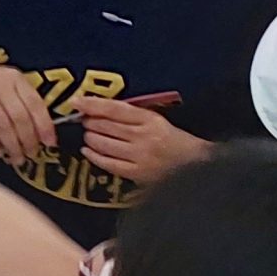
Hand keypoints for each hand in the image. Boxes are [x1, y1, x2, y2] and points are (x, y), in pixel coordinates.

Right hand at [0, 56, 55, 169]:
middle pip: (20, 118)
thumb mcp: (8, 84)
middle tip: (31, 154)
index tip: (50, 143)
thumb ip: (22, 102)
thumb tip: (39, 133)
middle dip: (28, 140)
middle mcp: (2, 86)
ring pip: (3, 125)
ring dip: (12, 146)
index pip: (35, 104)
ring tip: (17, 159)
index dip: (44, 126)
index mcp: (16, 80)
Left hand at [74, 97, 207, 183]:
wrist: (200, 165)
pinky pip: (108, 163)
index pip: (115, 108)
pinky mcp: (137, 174)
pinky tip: (87, 151)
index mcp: (151, 119)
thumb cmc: (178, 141)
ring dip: (90, 138)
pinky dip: (94, 156)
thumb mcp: (159, 121)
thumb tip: (102, 110)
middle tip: (84, 121)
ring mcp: (140, 156)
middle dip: (89, 122)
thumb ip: (134, 116)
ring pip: (103, 144)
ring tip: (89, 135)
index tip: (77, 101)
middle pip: (105, 126)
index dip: (93, 104)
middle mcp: (144, 137)